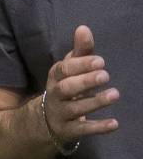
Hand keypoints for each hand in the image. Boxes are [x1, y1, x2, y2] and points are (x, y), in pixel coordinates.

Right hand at [42, 25, 119, 145]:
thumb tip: (83, 28)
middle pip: (66, 88)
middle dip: (85, 81)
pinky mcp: (68, 131)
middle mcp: (55, 95)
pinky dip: (98, 127)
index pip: (64, 69)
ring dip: (95, 102)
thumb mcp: (70, 69)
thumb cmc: (65, 88)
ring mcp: (60, 114)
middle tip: (105, 75)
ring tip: (114, 94)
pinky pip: (82, 130)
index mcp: (56, 77)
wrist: (45, 121)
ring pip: (75, 108)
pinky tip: (114, 123)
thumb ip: (80, 51)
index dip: (81, 65)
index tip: (100, 61)